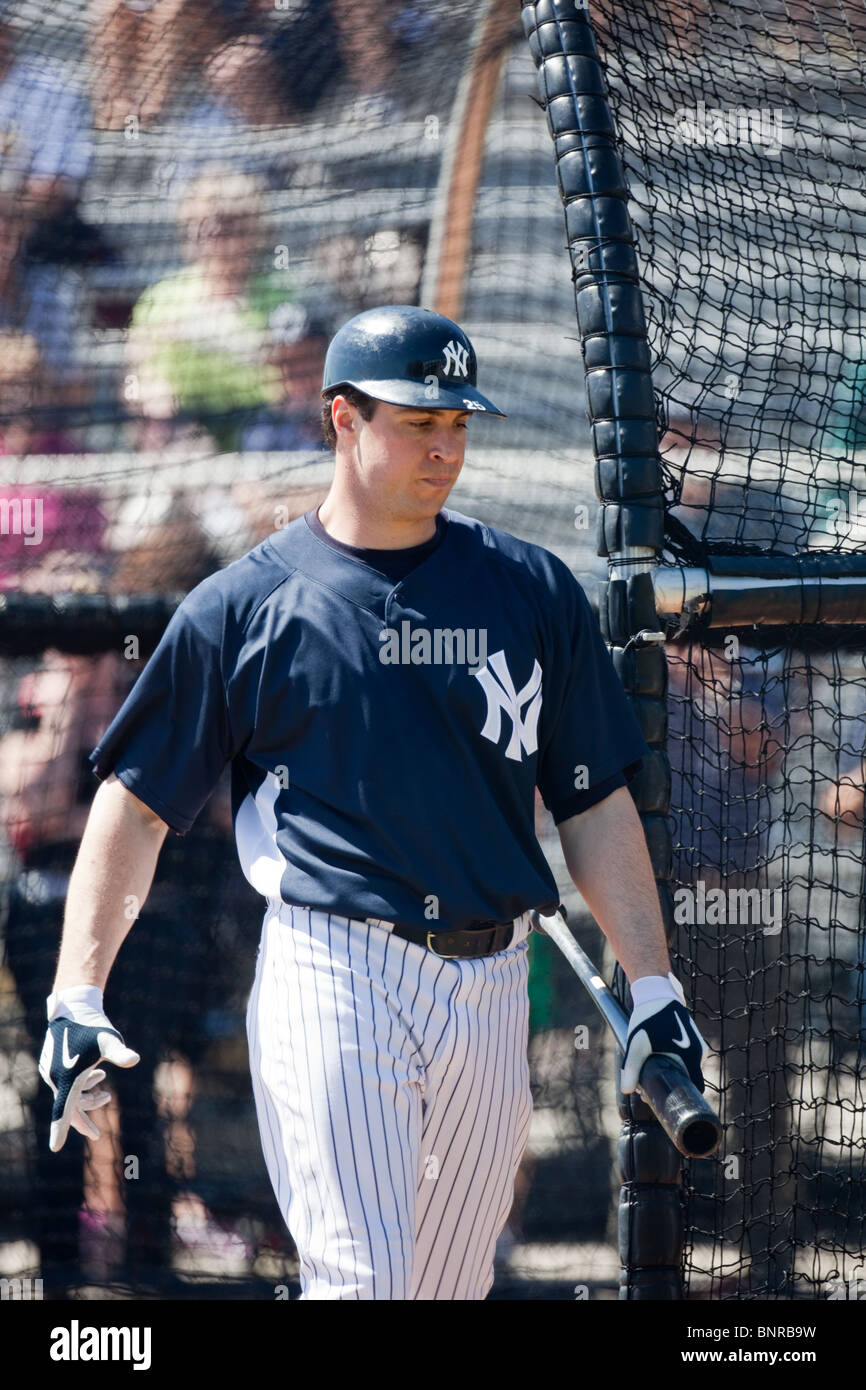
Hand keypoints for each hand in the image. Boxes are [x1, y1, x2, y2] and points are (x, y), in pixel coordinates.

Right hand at [38, 988, 139, 1151]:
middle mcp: (55, 1077)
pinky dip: (81, 1086)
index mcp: (67, 1077)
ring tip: (107, 1094)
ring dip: (87, 1098)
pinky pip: (65, 1083)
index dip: (60, 1130)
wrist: (74, 1007)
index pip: (63, 1110)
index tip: (55, 1148)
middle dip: (84, 1120)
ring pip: (69, 1094)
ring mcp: (51, 1071)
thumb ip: (120, 1053)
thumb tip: (134, 1059)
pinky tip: (99, 1076)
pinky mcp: (51, 1064)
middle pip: (68, 1107)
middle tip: (98, 1135)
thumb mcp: (108, 1040)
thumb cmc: (92, 1024)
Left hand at [621, 973, 706, 1093]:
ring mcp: (699, 1045)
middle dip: (672, 1085)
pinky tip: (659, 1058)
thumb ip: (632, 1069)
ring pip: (689, 1068)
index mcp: (692, 1057)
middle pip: (690, 1080)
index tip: (663, 1096)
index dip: (681, 1097)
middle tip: (649, 1085)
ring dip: (673, 1072)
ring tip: (651, 1070)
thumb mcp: (637, 1044)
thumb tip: (626, 1091)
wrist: (657, 992)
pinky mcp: (694, 1039)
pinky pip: (688, 1058)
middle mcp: (700, 1053)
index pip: (695, 1088)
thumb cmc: (649, 1017)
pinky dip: (676, 1062)